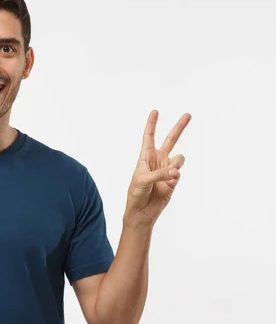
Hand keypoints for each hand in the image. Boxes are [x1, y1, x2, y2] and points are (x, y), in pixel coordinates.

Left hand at [124, 110, 190, 226]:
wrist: (142, 212)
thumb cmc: (136, 194)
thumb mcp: (142, 181)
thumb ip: (159, 173)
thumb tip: (176, 171)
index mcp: (146, 156)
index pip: (149, 136)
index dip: (152, 124)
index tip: (155, 111)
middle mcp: (158, 160)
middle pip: (170, 140)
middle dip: (179, 127)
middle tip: (188, 114)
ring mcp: (167, 169)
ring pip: (179, 158)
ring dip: (176, 163)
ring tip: (170, 172)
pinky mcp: (174, 180)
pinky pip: (179, 172)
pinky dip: (176, 175)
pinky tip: (170, 180)